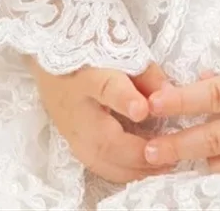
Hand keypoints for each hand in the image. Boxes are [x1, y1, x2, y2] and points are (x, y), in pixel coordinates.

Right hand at [25, 56, 176, 184]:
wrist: (50, 56)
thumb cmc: (91, 48)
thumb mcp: (120, 50)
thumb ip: (146, 74)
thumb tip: (169, 95)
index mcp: (89, 75)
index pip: (106, 88)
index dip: (125, 99)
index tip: (143, 109)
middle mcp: (76, 107)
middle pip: (103, 139)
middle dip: (137, 151)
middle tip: (168, 155)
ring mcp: (71, 129)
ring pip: (100, 160)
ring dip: (133, 168)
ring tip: (163, 167)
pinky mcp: (72, 142)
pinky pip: (96, 164)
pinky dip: (122, 171)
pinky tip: (144, 170)